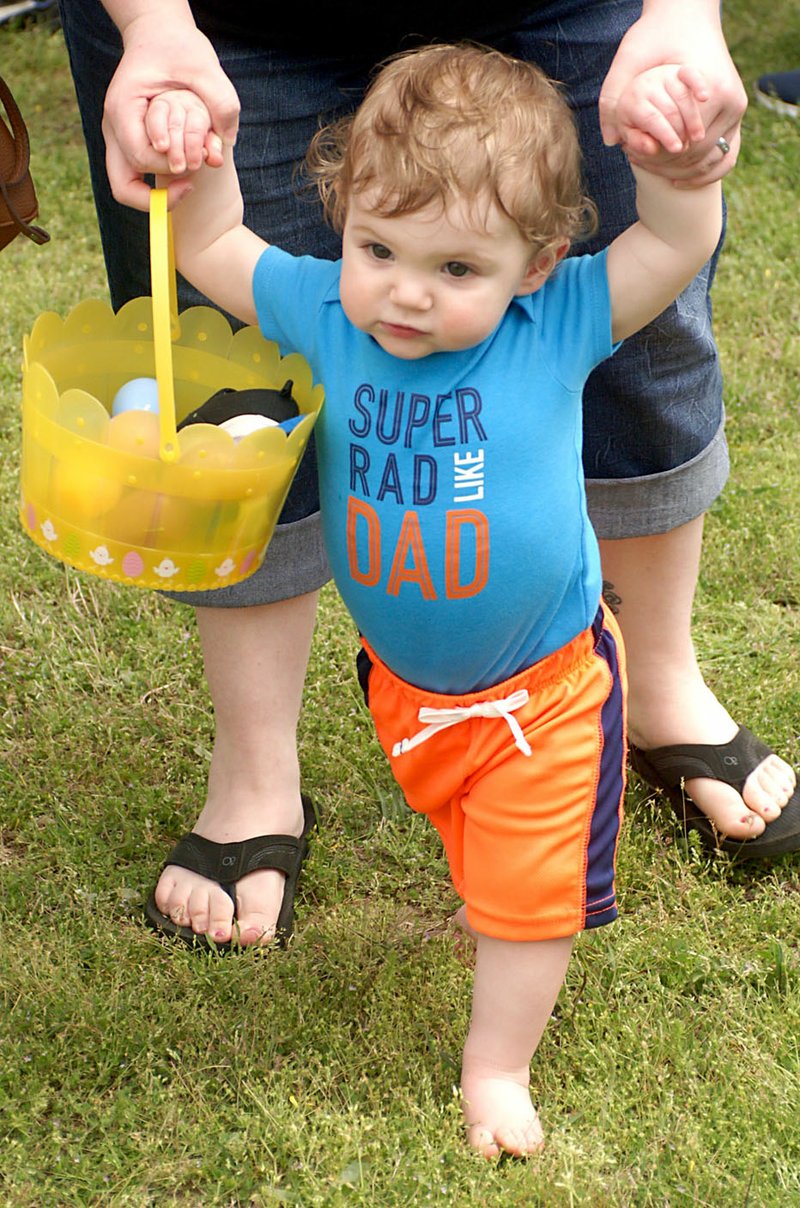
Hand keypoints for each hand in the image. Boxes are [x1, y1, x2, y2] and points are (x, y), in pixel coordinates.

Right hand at [102, 10, 239, 209]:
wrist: (159, 33)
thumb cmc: (179, 47)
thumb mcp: (205, 67)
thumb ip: (221, 101)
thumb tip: (228, 141)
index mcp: (123, 107)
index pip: (140, 157)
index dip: (169, 170)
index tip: (195, 167)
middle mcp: (114, 126)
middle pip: (123, 186)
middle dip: (158, 195)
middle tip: (189, 186)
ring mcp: (118, 137)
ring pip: (126, 186)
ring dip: (158, 193)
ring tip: (188, 179)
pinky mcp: (130, 141)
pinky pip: (137, 176)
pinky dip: (160, 179)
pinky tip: (185, 167)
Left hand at [598, 0, 746, 186]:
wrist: (687, 13)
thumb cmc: (656, 34)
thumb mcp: (630, 59)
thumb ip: (614, 96)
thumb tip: (609, 140)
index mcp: (713, 93)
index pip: (683, 147)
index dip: (655, 157)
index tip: (632, 155)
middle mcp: (732, 102)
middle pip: (698, 156)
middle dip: (667, 166)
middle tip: (638, 163)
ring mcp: (738, 108)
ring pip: (711, 160)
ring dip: (684, 172)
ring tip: (654, 169)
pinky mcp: (736, 110)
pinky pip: (725, 154)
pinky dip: (703, 171)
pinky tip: (677, 178)